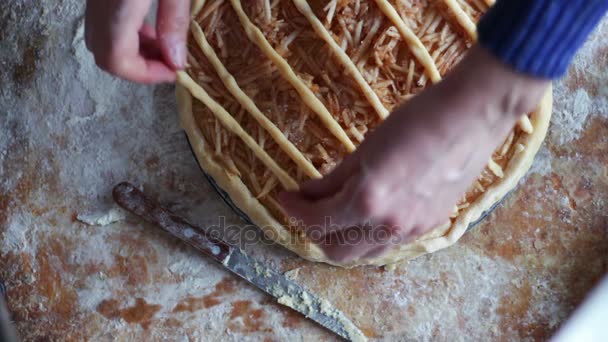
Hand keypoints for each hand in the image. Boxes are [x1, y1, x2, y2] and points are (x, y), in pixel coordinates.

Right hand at [84, 0, 189, 82]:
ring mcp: (93, 1)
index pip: (117, 59)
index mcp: (116, 7)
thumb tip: (176, 61)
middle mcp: (96, 6)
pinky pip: (103, 24)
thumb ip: (174, 20)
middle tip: (170, 63)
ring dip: (132, 53)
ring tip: (165, 47)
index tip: (174, 73)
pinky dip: (125, 36)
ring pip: (101, 40)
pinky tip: (150, 28)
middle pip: (105, 55)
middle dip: (139, 68)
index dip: (145, 75)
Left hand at [280, 46, 548, 263]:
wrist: (471, 116)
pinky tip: (367, 213)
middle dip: (315, 231)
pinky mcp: (429, 226)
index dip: (295, 209)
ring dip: (342, 238)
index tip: (285, 196)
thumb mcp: (365, 148)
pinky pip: (388, 244)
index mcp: (367, 202)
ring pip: (364, 253)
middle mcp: (388, 226)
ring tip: (334, 213)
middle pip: (336, 251)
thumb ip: (334, 179)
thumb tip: (308, 193)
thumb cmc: (416, 120)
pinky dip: (368, 235)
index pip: (317, 220)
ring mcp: (411, 231)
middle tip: (308, 207)